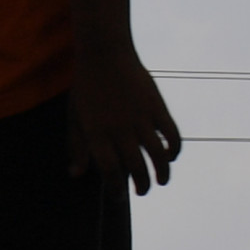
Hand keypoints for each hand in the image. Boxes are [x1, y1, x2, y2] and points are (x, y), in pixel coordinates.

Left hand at [68, 49, 180, 195]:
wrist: (104, 54)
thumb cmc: (86, 88)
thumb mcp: (74, 117)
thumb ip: (77, 147)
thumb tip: (76, 175)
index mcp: (96, 133)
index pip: (110, 170)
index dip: (116, 187)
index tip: (119, 195)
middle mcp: (119, 129)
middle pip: (135, 167)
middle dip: (140, 185)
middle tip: (141, 192)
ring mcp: (140, 118)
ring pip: (157, 155)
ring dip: (161, 173)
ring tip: (160, 182)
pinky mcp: (157, 107)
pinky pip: (172, 135)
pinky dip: (174, 149)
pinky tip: (170, 156)